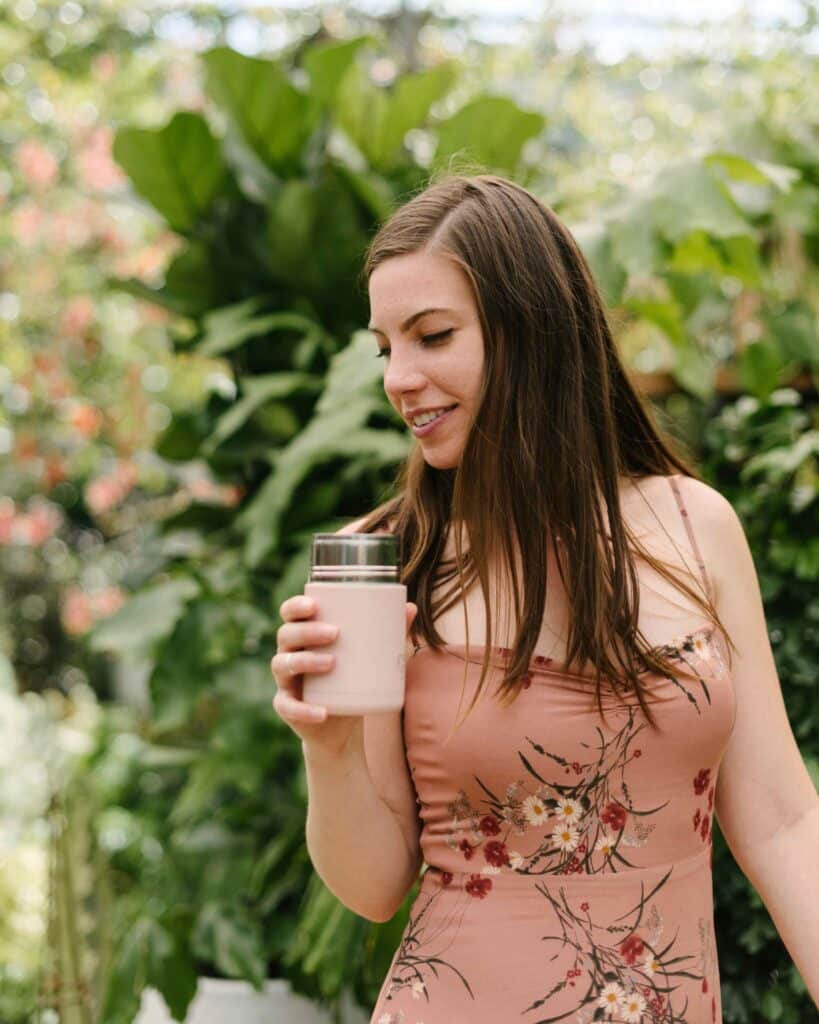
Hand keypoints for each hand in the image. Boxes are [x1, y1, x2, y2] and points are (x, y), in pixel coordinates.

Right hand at [271, 594, 417, 751]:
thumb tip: (411, 608)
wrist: (341, 727)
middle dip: (308, 631)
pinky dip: (305, 710)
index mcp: (303, 636)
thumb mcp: (367, 657)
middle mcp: (288, 654)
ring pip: (283, 665)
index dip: (295, 606)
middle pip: (286, 635)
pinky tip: (322, 712)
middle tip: (335, 633)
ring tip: (332, 662)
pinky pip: (289, 707)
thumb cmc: (352, 680)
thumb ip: (386, 633)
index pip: (290, 614)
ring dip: (305, 661)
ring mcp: (285, 682)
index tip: (314, 604)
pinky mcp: (288, 708)